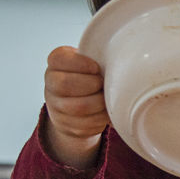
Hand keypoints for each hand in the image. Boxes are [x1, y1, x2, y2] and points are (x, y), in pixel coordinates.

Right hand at [43, 46, 108, 167]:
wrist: (81, 102)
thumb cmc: (93, 75)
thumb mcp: (92, 60)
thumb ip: (102, 56)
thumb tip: (129, 54)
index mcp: (57, 62)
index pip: (58, 59)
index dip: (79, 63)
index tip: (96, 67)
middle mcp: (51, 83)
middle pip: (65, 84)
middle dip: (91, 84)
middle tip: (102, 84)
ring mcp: (55, 106)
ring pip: (78, 107)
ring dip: (99, 103)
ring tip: (108, 98)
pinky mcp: (66, 124)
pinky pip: (85, 124)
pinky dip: (101, 119)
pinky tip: (106, 112)